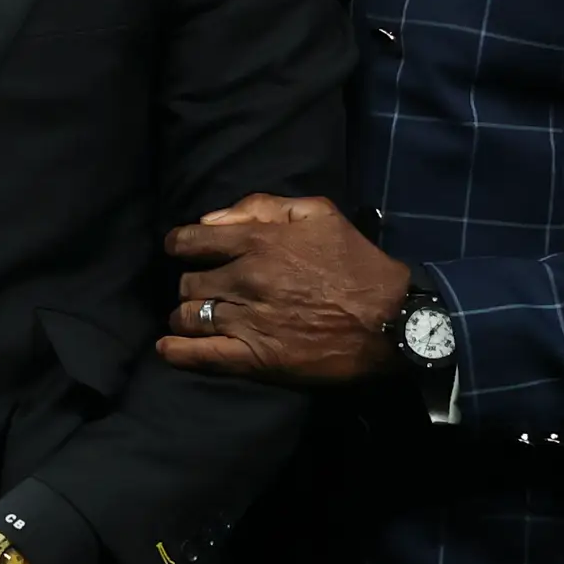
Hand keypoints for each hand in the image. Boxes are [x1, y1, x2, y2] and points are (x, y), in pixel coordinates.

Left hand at [158, 193, 406, 386]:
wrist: (395, 319)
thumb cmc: (358, 263)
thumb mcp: (319, 214)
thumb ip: (261, 205)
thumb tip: (210, 219)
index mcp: (257, 242)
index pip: (189, 241)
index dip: (180, 245)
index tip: (181, 251)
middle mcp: (245, 280)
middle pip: (188, 283)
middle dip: (190, 285)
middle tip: (203, 290)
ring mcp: (248, 320)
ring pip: (189, 317)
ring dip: (186, 317)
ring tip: (194, 319)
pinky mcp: (257, 357)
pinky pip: (201, 356)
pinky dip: (177, 353)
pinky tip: (168, 350)